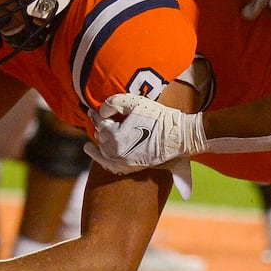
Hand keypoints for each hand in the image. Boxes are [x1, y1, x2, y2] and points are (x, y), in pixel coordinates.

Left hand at [89, 94, 207, 171]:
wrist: (178, 136)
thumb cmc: (159, 117)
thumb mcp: (135, 102)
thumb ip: (114, 103)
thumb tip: (101, 111)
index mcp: (115, 136)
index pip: (101, 123)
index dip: (96, 115)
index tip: (92, 111)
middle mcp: (116, 152)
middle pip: (101, 138)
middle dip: (99, 127)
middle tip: (96, 119)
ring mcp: (123, 162)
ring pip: (103, 152)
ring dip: (98, 143)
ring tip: (93, 139)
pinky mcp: (131, 167)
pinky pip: (110, 166)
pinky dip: (102, 160)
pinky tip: (98, 156)